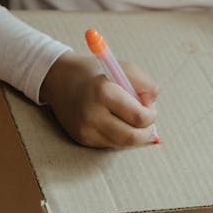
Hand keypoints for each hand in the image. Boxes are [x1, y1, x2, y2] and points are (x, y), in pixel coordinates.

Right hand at [40, 51, 158, 147]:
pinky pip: (110, 144)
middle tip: (146, 123)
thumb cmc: (95, 73)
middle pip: (132, 137)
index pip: (139, 117)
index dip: (151, 114)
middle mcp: (93, 114)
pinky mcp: (83, 139)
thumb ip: (144, 84)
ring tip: (129, 118)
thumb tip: (152, 104)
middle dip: (145, 132)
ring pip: (122, 144)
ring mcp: (86, 129)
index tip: (149, 107)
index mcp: (104, 92)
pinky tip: (113, 122)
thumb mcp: (122, 68)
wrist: (59, 80)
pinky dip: (118, 135)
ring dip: (133, 134)